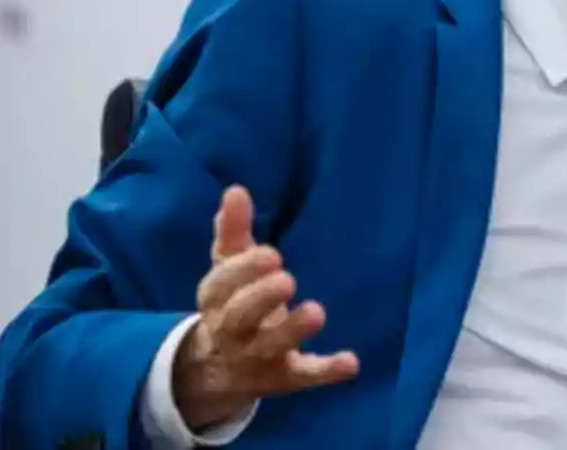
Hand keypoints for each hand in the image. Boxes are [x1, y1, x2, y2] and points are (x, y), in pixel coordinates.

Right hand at [172, 185, 359, 429]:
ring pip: (271, 346)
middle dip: (262, 298)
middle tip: (287, 279)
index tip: (272, 254)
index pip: (222, 285)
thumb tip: (236, 190)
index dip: (244, 270)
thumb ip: (232, 232)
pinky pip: (304, 376)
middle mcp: (232, 330)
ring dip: (293, 331)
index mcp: (217, 299)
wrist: (216, 370)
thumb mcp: (227, 269)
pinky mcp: (284, 377)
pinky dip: (326, 371)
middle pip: (241, 316)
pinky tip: (351, 362)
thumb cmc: (230, 303)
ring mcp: (257, 357)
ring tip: (316, 312)